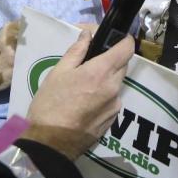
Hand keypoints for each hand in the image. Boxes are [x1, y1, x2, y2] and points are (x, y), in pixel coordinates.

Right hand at [24, 31, 132, 160]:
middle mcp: (114, 87)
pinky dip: (104, 96)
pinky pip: (113, 100)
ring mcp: (115, 105)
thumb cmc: (50, 104)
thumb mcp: (58, 72)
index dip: (124, 40)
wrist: (50, 143)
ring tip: (84, 87)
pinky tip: (86, 103)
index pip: (127, 49)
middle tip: (91, 63)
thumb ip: (77, 51)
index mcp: (101, 72)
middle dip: (112, 60)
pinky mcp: (113, 120)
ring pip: (117, 83)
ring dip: (107, 80)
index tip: (116, 38)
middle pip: (122, 66)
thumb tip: (88, 34)